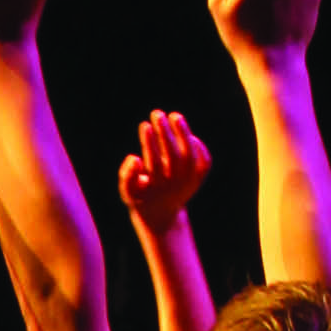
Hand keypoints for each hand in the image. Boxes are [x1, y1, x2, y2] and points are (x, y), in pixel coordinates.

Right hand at [118, 108, 211, 225]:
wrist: (161, 216)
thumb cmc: (140, 198)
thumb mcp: (127, 191)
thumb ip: (127, 176)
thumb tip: (134, 158)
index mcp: (155, 188)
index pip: (153, 162)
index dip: (149, 143)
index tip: (145, 125)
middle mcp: (175, 186)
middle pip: (172, 155)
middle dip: (164, 132)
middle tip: (157, 113)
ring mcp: (189, 183)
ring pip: (190, 155)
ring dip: (183, 133)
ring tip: (174, 116)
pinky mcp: (199, 180)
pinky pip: (203, 161)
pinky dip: (198, 146)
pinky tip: (187, 135)